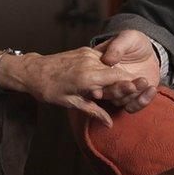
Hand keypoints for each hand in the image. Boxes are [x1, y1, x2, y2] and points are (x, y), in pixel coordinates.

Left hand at [4, 47, 141, 127]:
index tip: (141, 89)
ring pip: (110, 64)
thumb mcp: (71, 103)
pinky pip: (101, 58)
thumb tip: (109, 124)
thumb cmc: (49, 89)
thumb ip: (93, 111)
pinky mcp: (83, 50)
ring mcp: (86, 54)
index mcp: (87, 76)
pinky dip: (106, 67)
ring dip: (116, 73)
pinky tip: (105, 76)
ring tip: (120, 85)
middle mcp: (89, 62)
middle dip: (126, 80)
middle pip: (117, 70)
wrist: (33, 70)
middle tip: (134, 89)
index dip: (131, 83)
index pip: (118, 77)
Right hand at [93, 30, 160, 112]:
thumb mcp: (127, 38)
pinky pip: (133, 107)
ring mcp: (119, 91)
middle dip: (118, 91)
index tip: (105, 85)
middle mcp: (106, 82)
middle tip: (131, 85)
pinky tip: (152, 89)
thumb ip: (117, 47)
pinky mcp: (132, 98)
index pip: (94, 78)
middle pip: (106, 93)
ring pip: (119, 101)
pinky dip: (142, 101)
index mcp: (100, 66)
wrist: (150, 53)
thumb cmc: (135, 43)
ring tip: (144, 81)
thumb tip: (107, 60)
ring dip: (132, 95)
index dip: (98, 83)